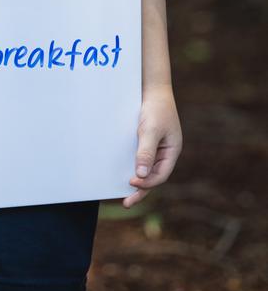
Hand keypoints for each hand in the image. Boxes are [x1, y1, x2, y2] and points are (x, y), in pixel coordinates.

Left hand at [123, 85, 182, 208]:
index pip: (160, 175)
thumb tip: (140, 176)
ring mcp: (154, 146)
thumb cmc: (155, 108)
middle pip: (152, 176)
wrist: (151, 87)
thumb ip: (145, 152)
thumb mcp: (150, 130)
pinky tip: (119, 171)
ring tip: (122, 193)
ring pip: (144, 168)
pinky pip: (137, 157)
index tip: (131, 183)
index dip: (147, 183)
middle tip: (126, 203)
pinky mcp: (143, 140)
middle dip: (140, 189)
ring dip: (135, 179)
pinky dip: (131, 165)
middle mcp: (164, 152)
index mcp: (172, 151)